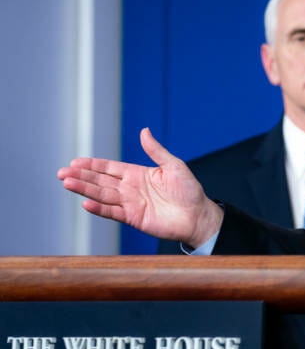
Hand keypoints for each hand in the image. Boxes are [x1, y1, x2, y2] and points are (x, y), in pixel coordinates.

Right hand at [57, 128, 222, 247]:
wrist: (198, 216)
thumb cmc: (189, 191)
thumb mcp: (174, 165)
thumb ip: (156, 151)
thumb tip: (144, 131)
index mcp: (138, 174)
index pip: (110, 168)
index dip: (93, 165)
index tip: (75, 161)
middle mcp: (130, 189)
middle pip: (101, 181)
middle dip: (81, 176)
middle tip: (62, 172)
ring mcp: (131, 204)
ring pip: (102, 195)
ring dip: (84, 189)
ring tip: (67, 183)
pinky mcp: (134, 218)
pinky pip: (113, 212)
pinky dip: (99, 209)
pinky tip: (85, 203)